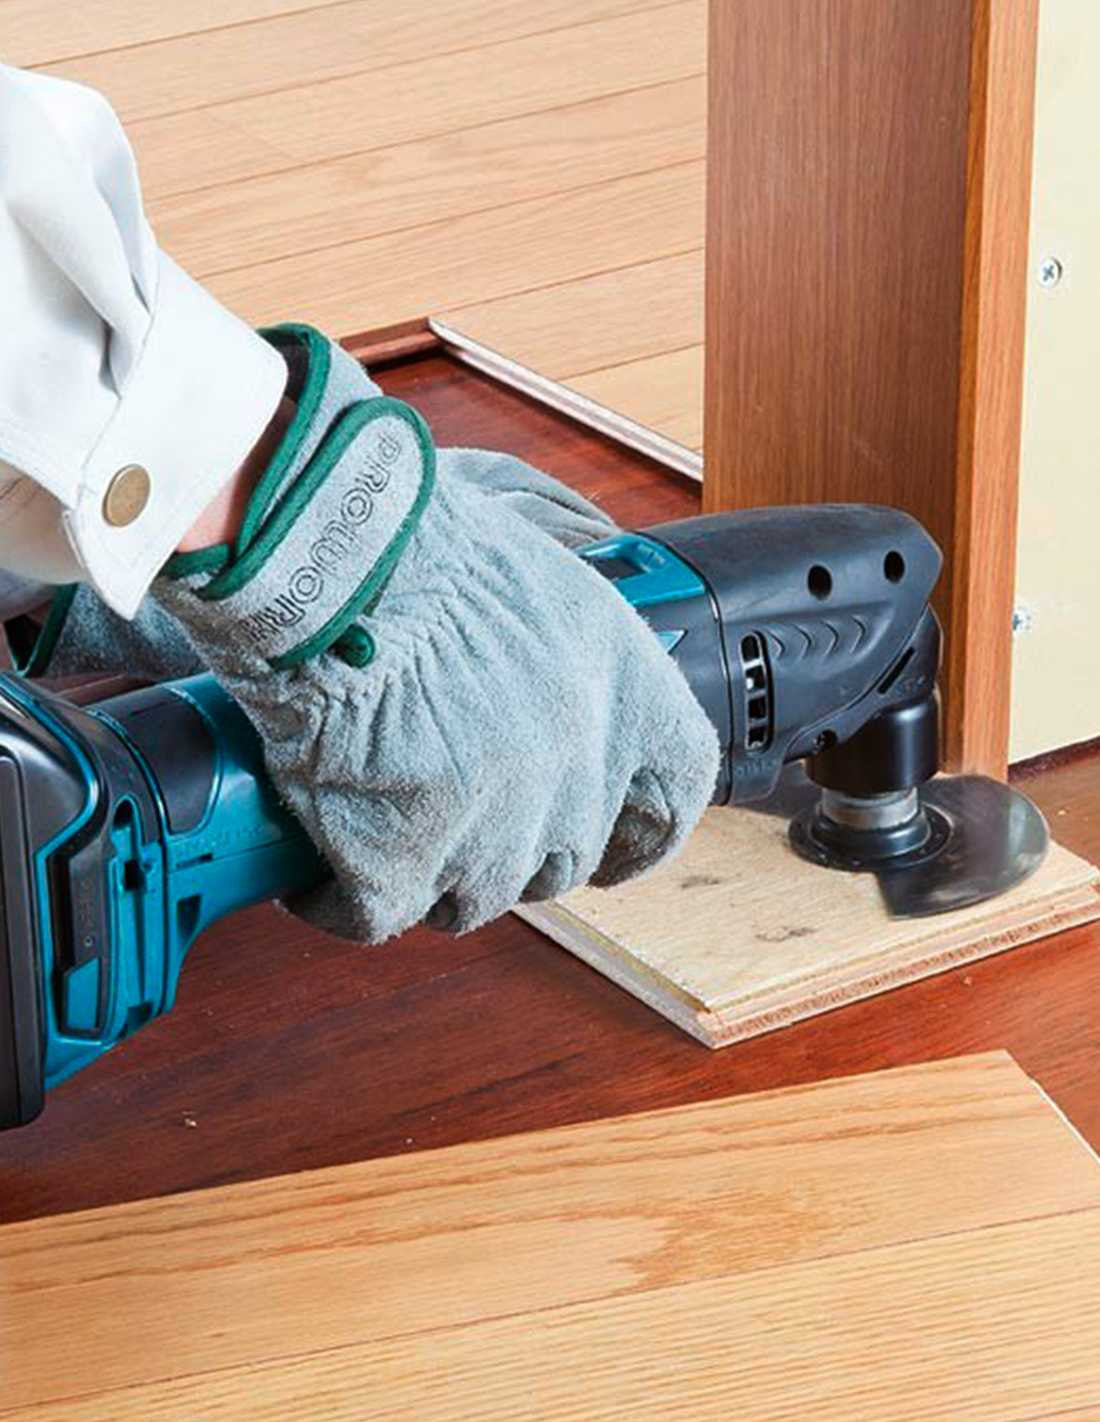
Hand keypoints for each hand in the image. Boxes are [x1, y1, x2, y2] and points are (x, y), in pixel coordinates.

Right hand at [151, 327, 717, 942]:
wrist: (329, 567)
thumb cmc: (419, 539)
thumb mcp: (540, 542)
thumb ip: (576, 590)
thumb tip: (585, 589)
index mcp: (624, 697)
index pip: (675, 797)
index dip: (644, 830)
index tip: (618, 845)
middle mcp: (573, 777)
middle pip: (563, 860)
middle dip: (513, 847)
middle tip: (455, 807)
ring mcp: (491, 836)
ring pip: (470, 898)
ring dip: (428, 872)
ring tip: (375, 819)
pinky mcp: (398, 868)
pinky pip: (373, 912)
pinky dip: (341, 894)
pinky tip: (316, 863)